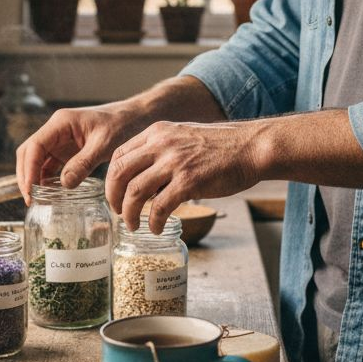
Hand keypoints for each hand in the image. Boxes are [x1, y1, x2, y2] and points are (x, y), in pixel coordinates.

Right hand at [15, 104, 146, 203]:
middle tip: (30, 200)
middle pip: (29, 153)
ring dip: (34, 179)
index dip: (29, 169)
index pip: (34, 146)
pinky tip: (50, 195)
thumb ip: (84, 163)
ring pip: (37, 160)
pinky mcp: (67, 151)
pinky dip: (47, 179)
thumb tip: (64, 184)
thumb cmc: (121, 124)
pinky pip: (50, 166)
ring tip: (37, 201)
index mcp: (61, 123)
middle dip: (26, 176)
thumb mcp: (104, 144)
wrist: (135, 118)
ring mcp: (60, 141)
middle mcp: (56, 130)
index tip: (30, 189)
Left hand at [107, 121, 266, 233]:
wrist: (251, 146)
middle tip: (119, 213)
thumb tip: (144, 181)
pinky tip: (157, 228)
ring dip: (130, 213)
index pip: (119, 155)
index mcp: (157, 133)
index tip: (115, 195)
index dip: (111, 179)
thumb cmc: (221, 146)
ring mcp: (175, 162)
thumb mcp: (183, 137)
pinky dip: (154, 221)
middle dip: (113, 197)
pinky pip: (160, 206)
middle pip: (120, 173)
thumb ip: (161, 153)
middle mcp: (161, 144)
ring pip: (135, 191)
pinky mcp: (190, 181)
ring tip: (134, 225)